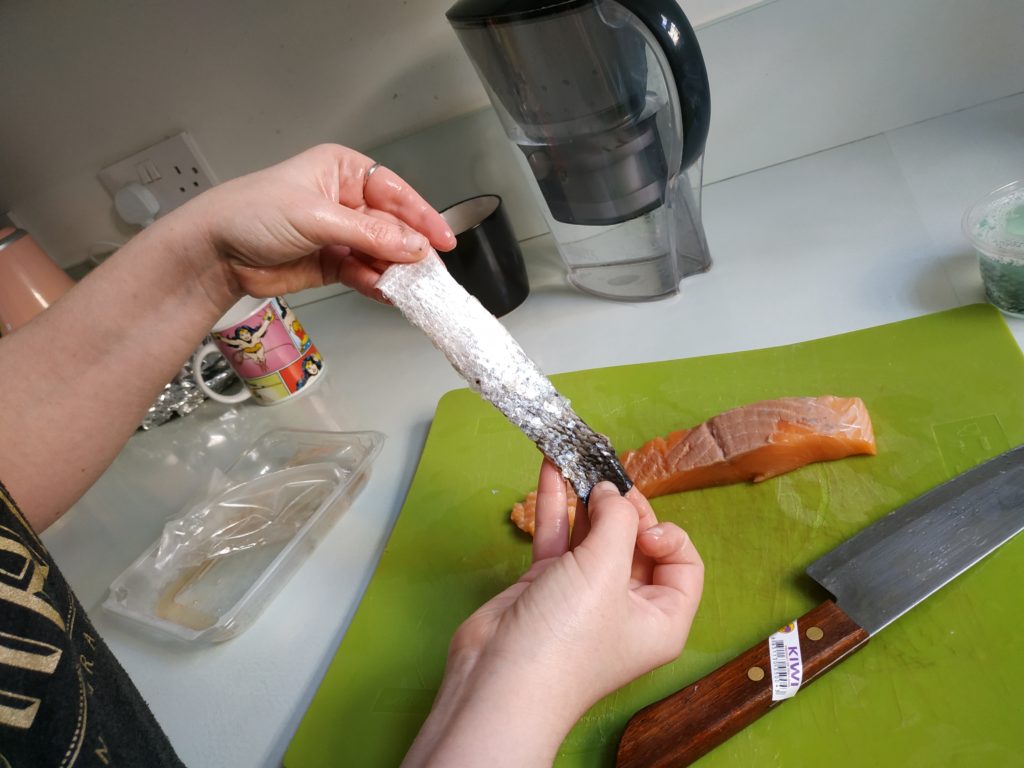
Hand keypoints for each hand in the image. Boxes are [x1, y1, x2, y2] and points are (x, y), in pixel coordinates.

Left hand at [172, 143, 455, 303]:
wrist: (214, 253)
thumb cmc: (254, 214)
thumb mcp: (316, 217)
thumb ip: (369, 235)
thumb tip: (415, 248)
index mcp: (343, 171)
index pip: (394, 192)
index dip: (421, 216)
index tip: (444, 240)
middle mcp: (346, 200)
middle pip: (392, 226)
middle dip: (410, 249)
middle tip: (431, 272)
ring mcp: (340, 234)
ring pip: (382, 254)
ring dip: (396, 272)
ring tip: (413, 288)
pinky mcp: (333, 264)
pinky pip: (366, 274)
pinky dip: (378, 285)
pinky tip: (390, 294)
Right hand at [404, 461, 702, 766]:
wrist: (498, 679)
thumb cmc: (565, 641)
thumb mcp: (606, 571)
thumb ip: (616, 521)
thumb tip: (613, 492)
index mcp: (661, 617)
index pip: (683, 562)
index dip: (666, 533)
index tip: (636, 520)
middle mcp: (626, 606)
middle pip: (635, 542)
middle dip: (620, 506)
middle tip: (606, 475)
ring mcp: (583, 594)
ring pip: (591, 534)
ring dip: (585, 496)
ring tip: (578, 456)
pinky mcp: (546, 585)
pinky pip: (558, 537)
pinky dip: (556, 505)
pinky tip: (552, 469)